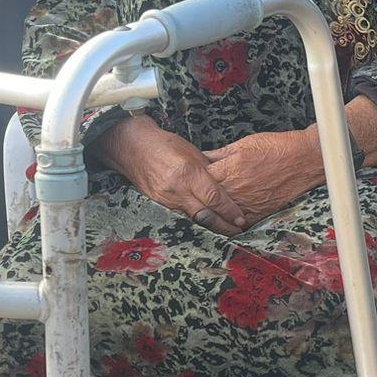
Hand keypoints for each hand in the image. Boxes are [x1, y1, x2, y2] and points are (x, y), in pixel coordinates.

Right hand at [97, 116, 249, 234]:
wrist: (134, 147)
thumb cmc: (167, 145)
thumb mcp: (194, 153)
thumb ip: (210, 172)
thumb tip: (228, 186)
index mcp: (188, 173)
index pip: (214, 198)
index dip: (230, 211)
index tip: (242, 220)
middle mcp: (177, 189)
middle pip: (205, 215)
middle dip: (224, 226)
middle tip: (238, 231)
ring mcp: (165, 199)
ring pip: (193, 220)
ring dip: (210, 227)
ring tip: (226, 231)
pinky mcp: (158, 204)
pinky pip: (180, 217)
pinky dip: (194, 222)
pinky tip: (205, 226)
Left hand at [203, 130, 323, 222]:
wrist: (304, 159)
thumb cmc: (276, 148)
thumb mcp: (243, 144)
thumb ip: (220, 154)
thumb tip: (203, 157)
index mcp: (227, 171)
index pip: (200, 180)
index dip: (196, 180)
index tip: (195, 179)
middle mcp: (234, 190)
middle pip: (207, 201)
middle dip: (202, 198)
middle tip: (198, 196)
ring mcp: (247, 204)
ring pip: (221, 215)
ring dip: (215, 213)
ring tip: (212, 208)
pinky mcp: (260, 213)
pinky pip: (240, 223)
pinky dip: (233, 221)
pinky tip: (230, 217)